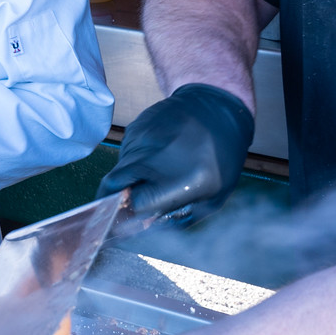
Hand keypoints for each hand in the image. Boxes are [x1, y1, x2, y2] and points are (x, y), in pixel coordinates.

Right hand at [97, 83, 253, 217]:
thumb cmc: (221, 157)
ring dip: (129, 178)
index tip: (124, 223)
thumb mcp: (212, 198)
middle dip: (114, 198)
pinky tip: (156, 155)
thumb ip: (177, 219)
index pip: (134, 204)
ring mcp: (143, 138)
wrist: (218, 106)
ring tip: (154, 173)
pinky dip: (134, 160)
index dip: (126, 216)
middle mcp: (155, 157)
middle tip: (125, 204)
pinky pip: (125, 152)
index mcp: (180, 180)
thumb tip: (141, 228)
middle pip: (113, 185)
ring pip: (119, 168)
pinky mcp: (136, 126)